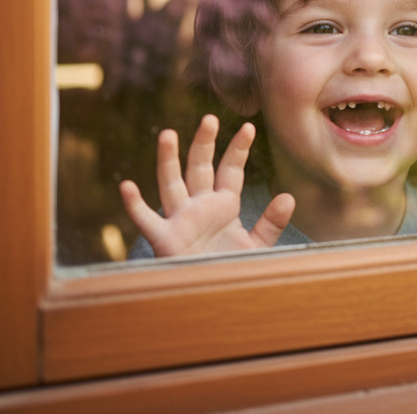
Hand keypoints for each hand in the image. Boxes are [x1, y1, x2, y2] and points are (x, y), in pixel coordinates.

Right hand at [119, 115, 294, 256]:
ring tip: (168, 134)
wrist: (213, 298)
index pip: (230, 170)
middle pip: (199, 168)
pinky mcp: (164, 240)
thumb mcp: (256, 246)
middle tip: (210, 118)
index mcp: (222, 205)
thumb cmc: (230, 269)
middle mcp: (199, 206)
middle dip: (204, 144)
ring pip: (171, 184)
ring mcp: (180, 220)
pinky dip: (135, 205)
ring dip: (168, 160)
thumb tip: (288, 196)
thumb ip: (271, 223)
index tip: (249, 127)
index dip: (238, 150)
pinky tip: (127, 186)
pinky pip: (146, 220)